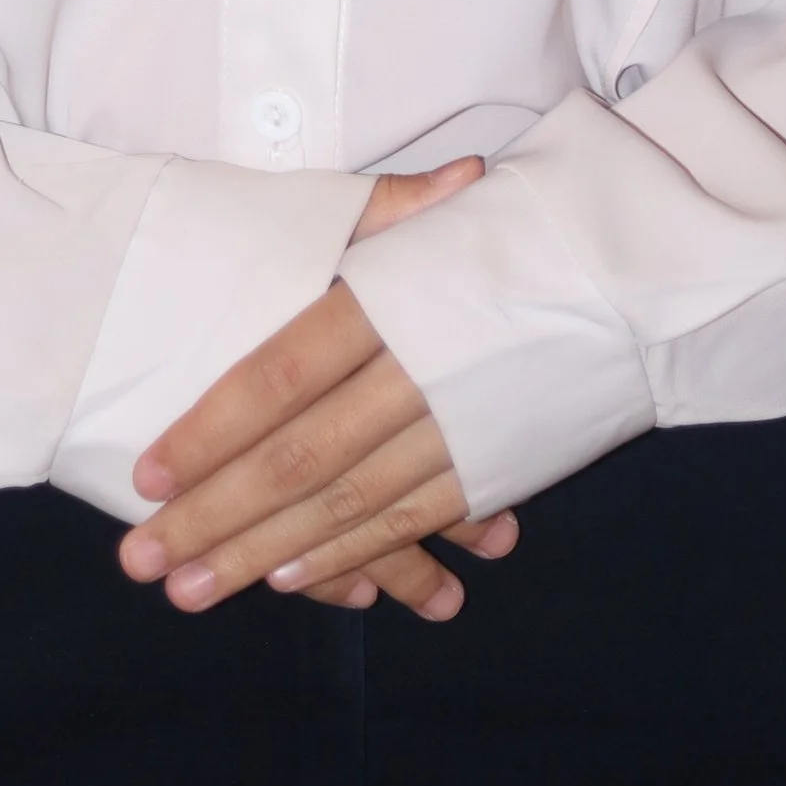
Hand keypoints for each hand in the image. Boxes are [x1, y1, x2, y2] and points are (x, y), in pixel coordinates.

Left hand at [118, 157, 518, 623]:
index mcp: (385, 299)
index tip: (147, 474)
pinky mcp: (492, 464)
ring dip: (265, 553)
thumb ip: (387, 210)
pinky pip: (410, 518)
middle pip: (297, 457)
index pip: (276, 376)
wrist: (643, 272)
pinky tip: (296, 579)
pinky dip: (352, 553)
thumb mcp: (442, 210)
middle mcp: (413, 371)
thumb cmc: (526, 228)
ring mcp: (455, 428)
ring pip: (346, 505)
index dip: (210, 429)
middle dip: (214, 515)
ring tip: (195, 587)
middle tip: (141, 561)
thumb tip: (338, 198)